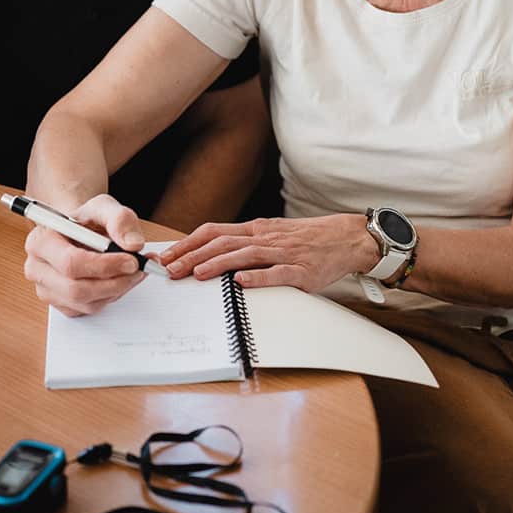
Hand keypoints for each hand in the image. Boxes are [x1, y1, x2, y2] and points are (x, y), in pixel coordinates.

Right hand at [23, 194, 149, 316]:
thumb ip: (120, 219)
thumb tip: (133, 244)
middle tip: (138, 269)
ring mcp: (47, 290)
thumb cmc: (87, 221)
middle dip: (115, 281)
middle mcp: (37, 268)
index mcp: (40, 241)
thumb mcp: (104, 207)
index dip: (105, 265)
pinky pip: (90, 310)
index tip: (132, 260)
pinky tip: (120, 279)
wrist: (82, 233)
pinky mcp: (62, 305)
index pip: (71, 262)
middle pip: (77, 289)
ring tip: (135, 271)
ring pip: (87, 303)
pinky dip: (112, 297)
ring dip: (118, 289)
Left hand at [160, 214, 378, 291]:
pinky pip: (277, 273)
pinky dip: (258, 278)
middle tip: (170, 270)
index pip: (213, 232)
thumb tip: (212, 253)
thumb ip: (245, 243)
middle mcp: (265, 238)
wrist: (345, 238)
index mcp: (256, 229)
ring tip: (196, 274)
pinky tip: (241, 283)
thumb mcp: (272, 234)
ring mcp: (282, 253)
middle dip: (192, 256)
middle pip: (221, 244)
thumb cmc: (307, 238)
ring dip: (217, 264)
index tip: (166, 255)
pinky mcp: (300, 270)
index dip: (187, 243)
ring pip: (244, 255)